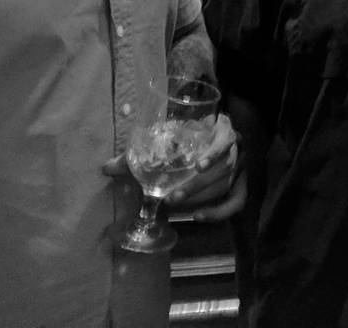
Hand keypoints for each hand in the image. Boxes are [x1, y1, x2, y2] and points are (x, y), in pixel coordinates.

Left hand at [103, 113, 246, 221]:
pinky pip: (236, 201)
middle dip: (197, 185)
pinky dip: (219, 211)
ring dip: (201, 197)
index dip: (215, 152)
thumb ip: (140, 152)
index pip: (227, 139)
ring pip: (226, 185)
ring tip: (174, 205)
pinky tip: (198, 217)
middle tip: (172, 198)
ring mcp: (242, 168)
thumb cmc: (190, 137)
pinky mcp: (241, 185)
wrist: (212, 139)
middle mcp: (237, 148)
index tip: (197, 166)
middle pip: (224, 168)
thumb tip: (106, 167)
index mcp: (223, 130)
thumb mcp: (171, 138)